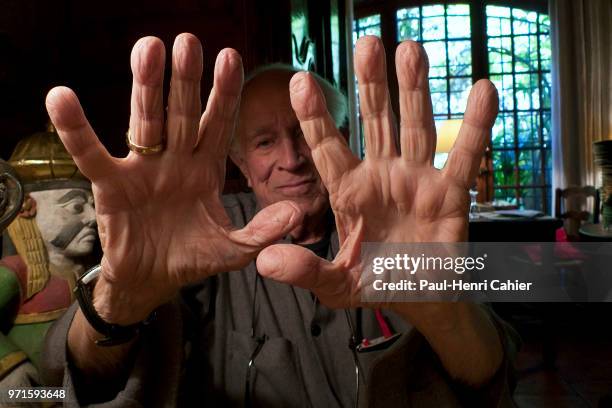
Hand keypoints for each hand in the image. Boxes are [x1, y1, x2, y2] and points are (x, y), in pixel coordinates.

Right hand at [45, 34, 301, 323]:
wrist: (152, 282)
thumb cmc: (191, 258)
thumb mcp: (233, 249)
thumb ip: (262, 231)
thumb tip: (296, 212)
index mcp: (206, 169)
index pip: (218, 125)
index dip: (224, 94)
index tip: (231, 58)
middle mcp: (175, 160)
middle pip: (181, 113)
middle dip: (186, 80)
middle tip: (189, 42)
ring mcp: (143, 169)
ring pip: (144, 121)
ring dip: (145, 87)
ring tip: (148, 48)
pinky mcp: (110, 185)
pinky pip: (92, 154)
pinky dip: (76, 130)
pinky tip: (61, 98)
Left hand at [256, 37, 497, 310]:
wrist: (420, 299)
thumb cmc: (376, 285)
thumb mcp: (335, 284)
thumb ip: (305, 270)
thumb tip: (264, 264)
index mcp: (348, 192)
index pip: (327, 148)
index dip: (314, 117)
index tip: (298, 81)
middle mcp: (382, 176)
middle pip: (375, 122)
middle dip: (370, 85)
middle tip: (366, 43)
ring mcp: (417, 180)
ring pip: (415, 127)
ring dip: (414, 90)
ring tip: (410, 48)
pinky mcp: (450, 194)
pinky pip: (464, 156)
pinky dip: (474, 126)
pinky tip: (481, 90)